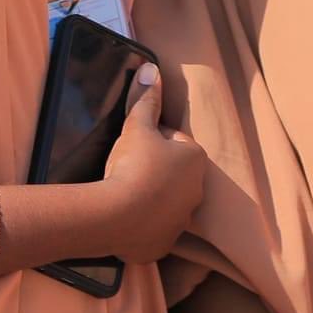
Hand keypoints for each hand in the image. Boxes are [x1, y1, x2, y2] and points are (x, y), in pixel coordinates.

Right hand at [98, 65, 206, 262]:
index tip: (134, 144)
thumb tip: (151, 68)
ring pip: (165, 202)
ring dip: (150, 197)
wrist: (116, 215)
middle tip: (127, 168)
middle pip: (172, 173)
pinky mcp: (164, 244)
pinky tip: (124, 217)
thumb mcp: (138, 126)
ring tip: (124, 193)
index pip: (174, 141)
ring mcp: (181, 220)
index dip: (152, 139)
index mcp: (195, 159)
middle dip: (154, 169)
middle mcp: (197, 190)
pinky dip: (142, 224)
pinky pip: (154, 229)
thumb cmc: (133, 165)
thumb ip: (146, 98)